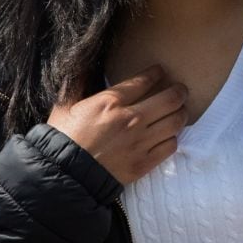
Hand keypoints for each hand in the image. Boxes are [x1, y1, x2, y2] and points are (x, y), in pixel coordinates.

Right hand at [45, 66, 186, 184]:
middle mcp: (130, 120)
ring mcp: (140, 142)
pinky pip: (171, 146)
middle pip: (170, 99)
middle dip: (179, 91)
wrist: (64, 177)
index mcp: (109, 103)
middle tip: (181, 90)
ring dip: (181, 114)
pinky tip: (169, 135)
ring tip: (180, 110)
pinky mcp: (144, 163)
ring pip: (176, 122)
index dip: (156, 73)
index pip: (143, 81)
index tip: (161, 71)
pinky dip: (173, 138)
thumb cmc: (61, 140)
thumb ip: (76, 85)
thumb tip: (79, 65)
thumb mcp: (63, 107)